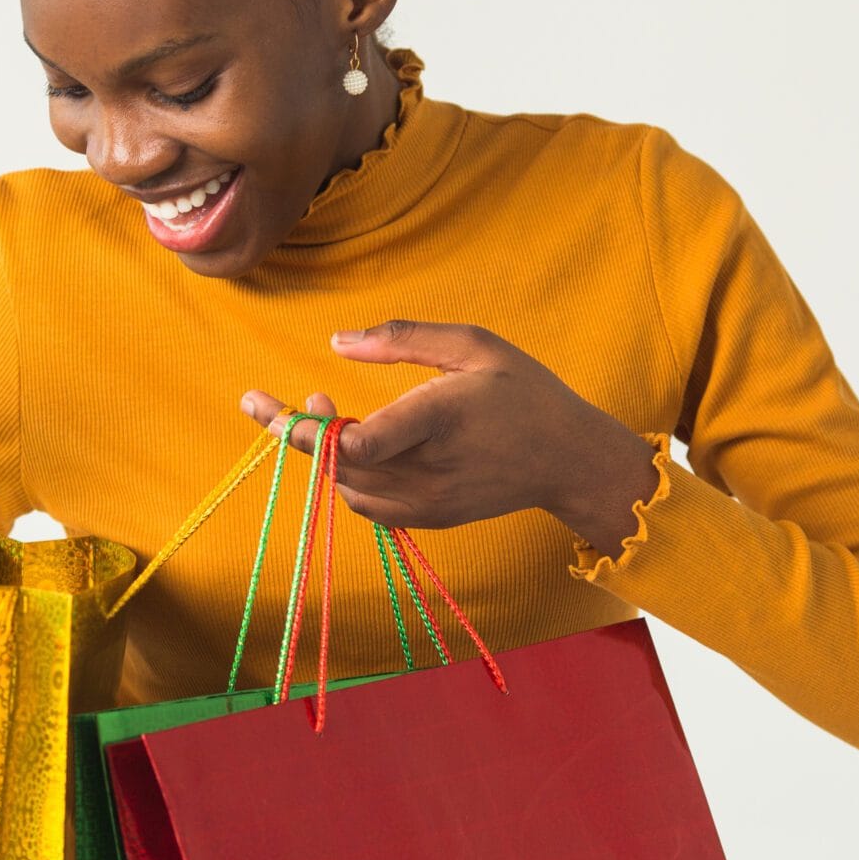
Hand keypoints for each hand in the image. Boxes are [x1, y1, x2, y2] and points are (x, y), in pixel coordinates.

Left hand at [237, 320, 658, 538]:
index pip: (361, 442)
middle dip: (300, 433)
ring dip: (322, 454)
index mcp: (440, 418)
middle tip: (288, 397)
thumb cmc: (523, 391)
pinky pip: (368, 505)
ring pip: (347, 487)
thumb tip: (336, 342)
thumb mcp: (473, 344)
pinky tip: (353, 445)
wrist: (570, 460)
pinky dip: (348, 477)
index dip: (314, 432)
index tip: (290, 401)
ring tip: (322, 410)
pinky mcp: (431, 519)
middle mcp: (430, 469)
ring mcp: (430, 501)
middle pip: (339, 465)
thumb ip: (402, 339)